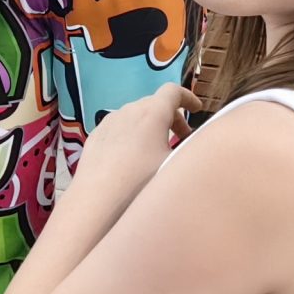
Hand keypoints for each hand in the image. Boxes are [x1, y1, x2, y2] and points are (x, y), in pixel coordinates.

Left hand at [68, 82, 199, 218]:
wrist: (97, 202)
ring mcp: (108, 122)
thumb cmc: (142, 182)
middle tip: (182, 138)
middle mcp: (128, 111)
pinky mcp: (95, 137)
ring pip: (135, 116)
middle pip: (155, 104)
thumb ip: (192, 149)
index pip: (173, 91)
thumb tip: (199, 144)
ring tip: (157, 149)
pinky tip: (132, 159)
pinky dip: (132, 134)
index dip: (188, 97)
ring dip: (151, 126)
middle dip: (172, 117)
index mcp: (152, 113)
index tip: (197, 108)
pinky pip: (119, 128)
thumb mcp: (177, 165)